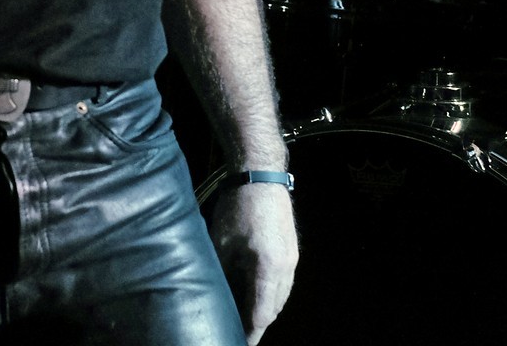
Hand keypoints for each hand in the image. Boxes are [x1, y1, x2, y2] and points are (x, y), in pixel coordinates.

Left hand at [207, 182, 297, 343]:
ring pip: (280, 297)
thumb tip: (214, 293)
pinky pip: (283, 283)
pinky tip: (254, 293)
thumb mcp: (221, 241)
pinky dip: (270, 294)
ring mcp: (292, 260)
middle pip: (273, 309)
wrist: (262, 176)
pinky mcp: (292, 251)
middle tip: (239, 331)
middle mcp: (285, 268)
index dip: (250, 332)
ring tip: (245, 316)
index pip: (260, 314)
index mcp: (268, 269)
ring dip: (264, 309)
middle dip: (257, 323)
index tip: (239, 341)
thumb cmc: (239, 207)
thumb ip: (221, 270)